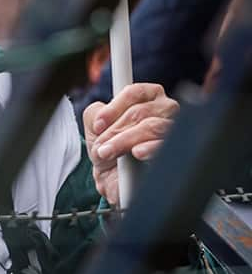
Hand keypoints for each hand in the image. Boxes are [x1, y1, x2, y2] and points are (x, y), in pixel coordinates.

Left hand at [83, 83, 178, 206]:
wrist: (115, 181)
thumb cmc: (110, 147)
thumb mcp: (94, 127)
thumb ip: (95, 113)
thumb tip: (102, 120)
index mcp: (148, 97)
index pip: (135, 93)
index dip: (114, 108)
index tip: (98, 126)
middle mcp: (166, 110)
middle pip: (141, 112)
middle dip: (115, 130)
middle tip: (101, 147)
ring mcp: (175, 131)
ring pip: (153, 127)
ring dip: (124, 141)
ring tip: (108, 153)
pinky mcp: (179, 151)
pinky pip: (167, 145)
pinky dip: (149, 149)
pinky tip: (137, 153)